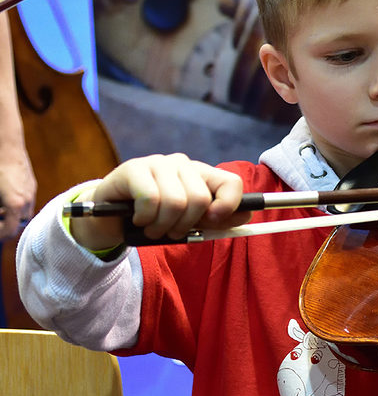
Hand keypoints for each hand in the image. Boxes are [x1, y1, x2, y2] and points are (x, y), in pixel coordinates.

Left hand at [0, 137, 35, 240]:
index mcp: (15, 204)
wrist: (6, 146)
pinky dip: (17, 204)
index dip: (0, 235)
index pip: (10, 230)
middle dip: (7, 225)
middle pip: (19, 223)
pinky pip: (27, 201)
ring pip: (25, 212)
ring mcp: (31, 192)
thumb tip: (0, 214)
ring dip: (12, 214)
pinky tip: (5, 195)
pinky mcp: (31, 184)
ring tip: (0, 207)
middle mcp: (26, 200)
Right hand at [71, 153, 251, 250]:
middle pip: (200, 199)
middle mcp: (182, 164)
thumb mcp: (190, 222)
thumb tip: (248, 214)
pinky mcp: (133, 168)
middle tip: (170, 232)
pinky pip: (150, 199)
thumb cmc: (156, 219)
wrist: (111, 218)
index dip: (227, 206)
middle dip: (185, 225)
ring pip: (175, 202)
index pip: (231, 183)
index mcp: (201, 175)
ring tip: (153, 229)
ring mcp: (158, 163)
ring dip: (162, 226)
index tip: (210, 222)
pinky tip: (138, 219)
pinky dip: (145, 218)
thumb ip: (219, 219)